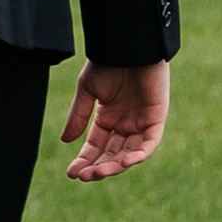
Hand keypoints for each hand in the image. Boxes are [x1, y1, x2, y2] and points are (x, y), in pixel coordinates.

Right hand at [59, 58, 169, 181]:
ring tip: (98, 172)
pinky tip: (124, 161)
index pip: (96, 146)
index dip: (85, 160)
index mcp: (108, 118)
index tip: (72, 173)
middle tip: (84, 176)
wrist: (128, 46)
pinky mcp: (156, 118)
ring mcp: (141, 123)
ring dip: (115, 165)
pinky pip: (149, 143)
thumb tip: (66, 142)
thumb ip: (79, 117)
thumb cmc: (108, 63)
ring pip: (129, 153)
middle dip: (98, 167)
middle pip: (112, 154)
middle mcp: (125, 124)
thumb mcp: (87, 91)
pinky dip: (139, 154)